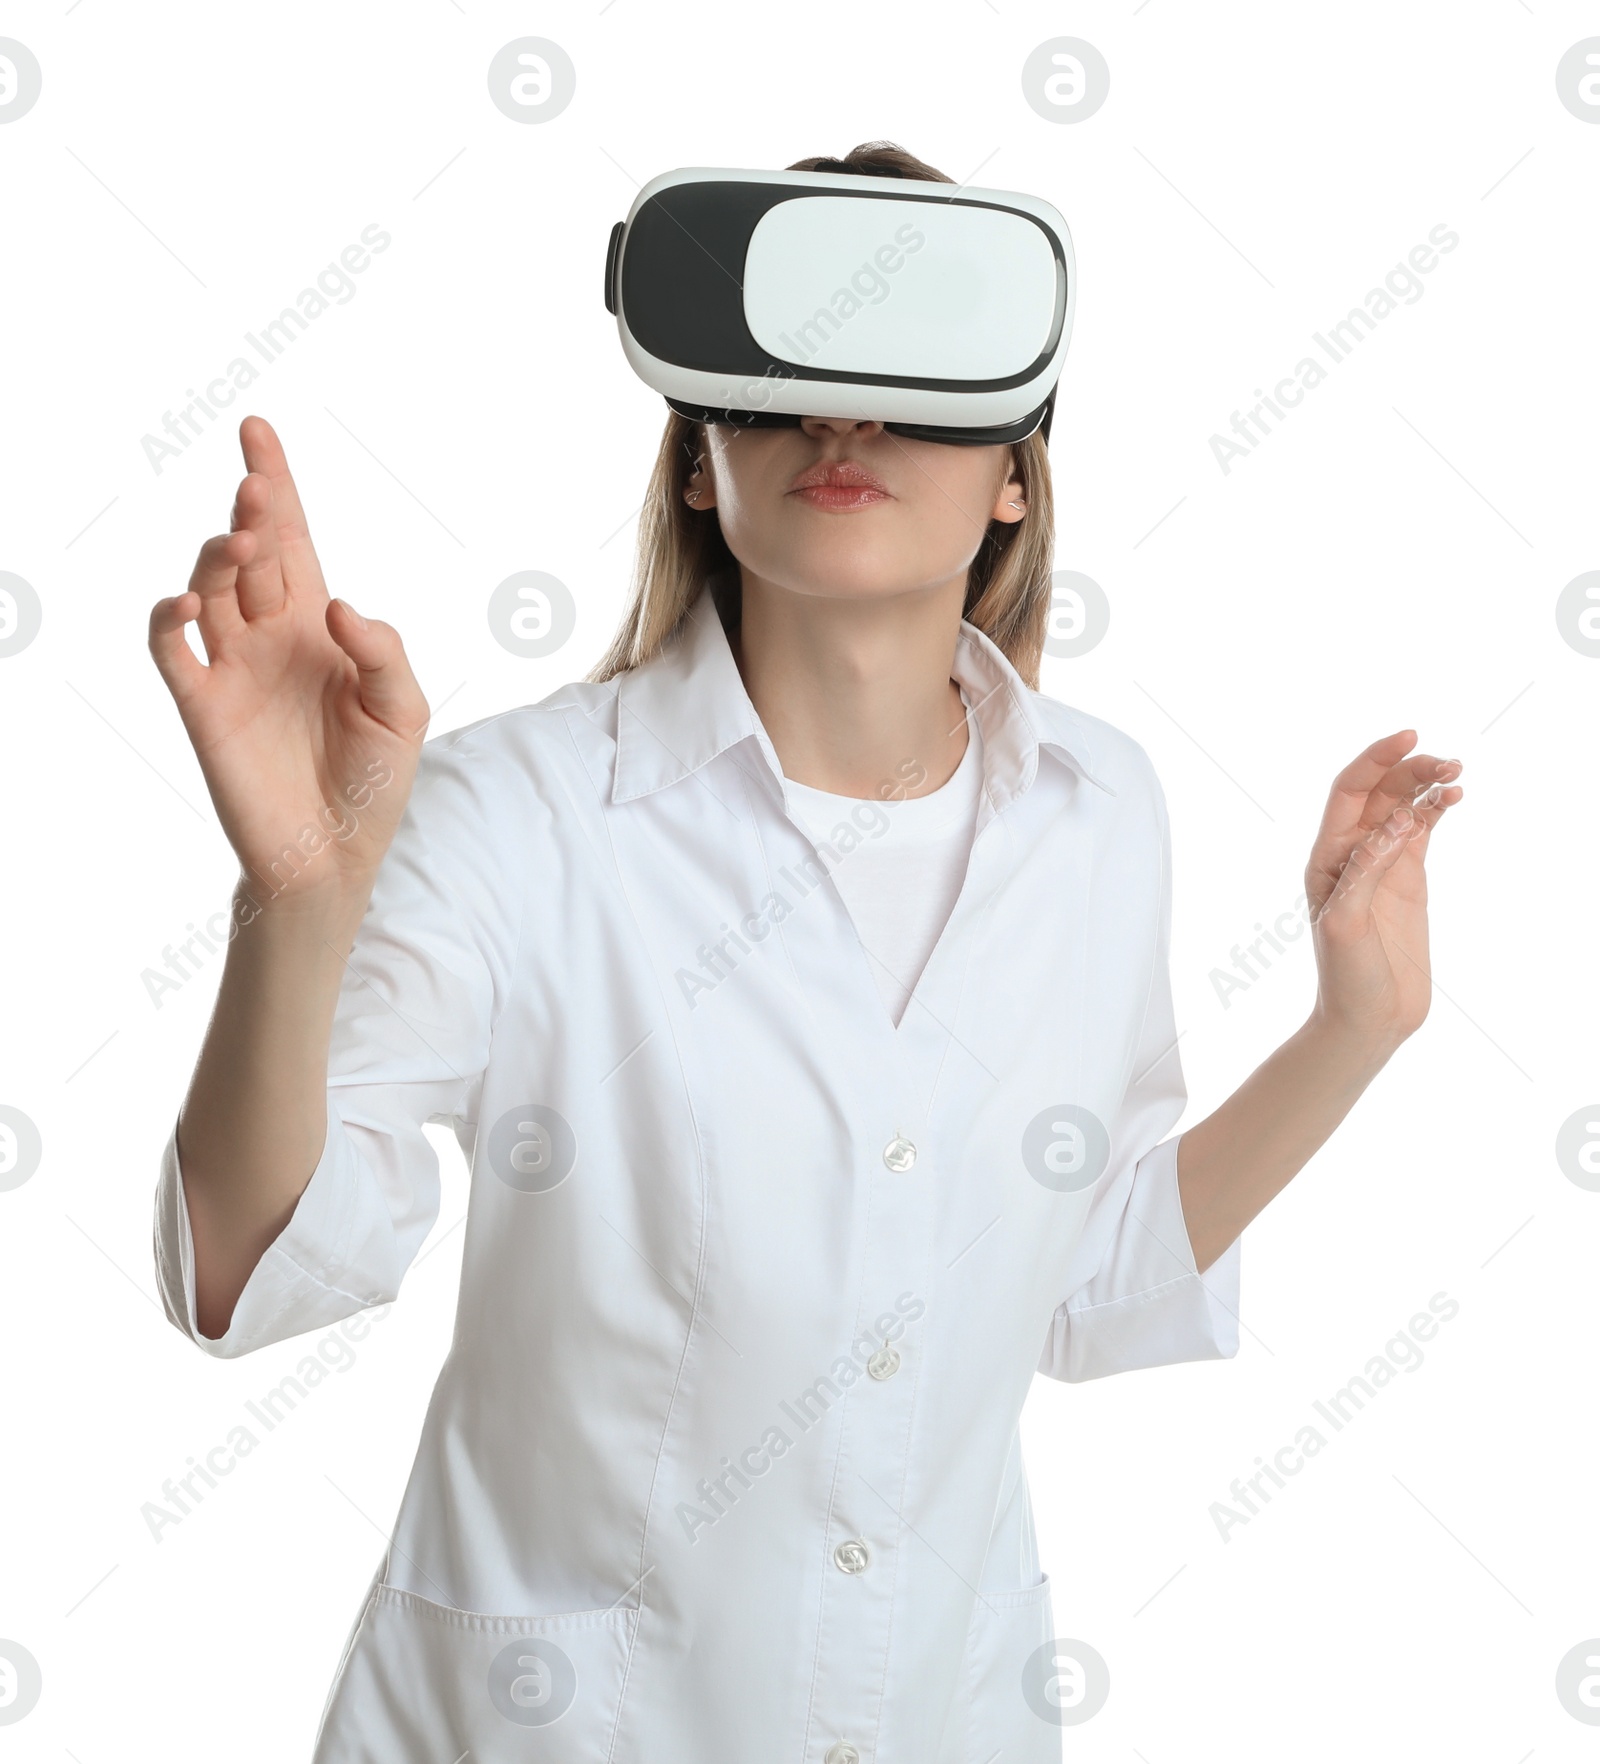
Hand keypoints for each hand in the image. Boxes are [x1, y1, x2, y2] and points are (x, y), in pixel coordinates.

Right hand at [148, 415, 429, 907]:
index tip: (258, 431)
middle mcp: (270, 635)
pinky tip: (188, 603)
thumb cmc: (374, 778)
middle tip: (259, 489)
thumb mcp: (403, 710)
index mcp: (319, 626)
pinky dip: (168, 619)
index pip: (295, 541)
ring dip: (220, 558)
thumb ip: (382, 651)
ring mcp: (232, 666)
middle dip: (253, 512)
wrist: (337, 851)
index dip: (277, 486)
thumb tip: (337, 606)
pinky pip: (170, 649)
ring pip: (210, 587)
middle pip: (251, 552)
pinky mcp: (203, 706)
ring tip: (244, 543)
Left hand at [1303, 730, 1462, 1055]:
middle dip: (1409, 768)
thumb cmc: (1345, 978)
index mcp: (1326, 858)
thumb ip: (1366, 871)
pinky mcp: (1406, 879)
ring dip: (1426, 784)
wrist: (1367, 1019)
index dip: (1375, 760)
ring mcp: (1381, 864)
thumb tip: (1398, 821)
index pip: (1348, 793)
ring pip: (1403, 807)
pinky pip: (1422, 831)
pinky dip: (1437, 810)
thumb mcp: (1346, 924)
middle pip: (1379, 792)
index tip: (1410, 737)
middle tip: (1448, 762)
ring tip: (1457, 773)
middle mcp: (1350, 854)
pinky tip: (1454, 797)